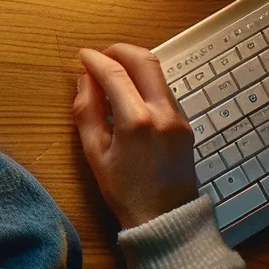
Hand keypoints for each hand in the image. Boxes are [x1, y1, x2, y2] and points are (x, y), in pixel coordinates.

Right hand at [72, 44, 199, 229]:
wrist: (165, 218)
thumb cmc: (124, 191)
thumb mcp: (94, 153)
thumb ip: (86, 111)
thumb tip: (84, 80)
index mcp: (136, 121)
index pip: (114, 73)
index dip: (95, 59)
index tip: (82, 56)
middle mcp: (162, 112)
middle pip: (145, 60)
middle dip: (119, 50)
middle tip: (100, 55)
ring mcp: (179, 117)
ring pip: (158, 74)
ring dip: (133, 65)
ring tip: (112, 75)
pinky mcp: (186, 123)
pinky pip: (164, 91)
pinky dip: (145, 83)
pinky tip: (129, 96)